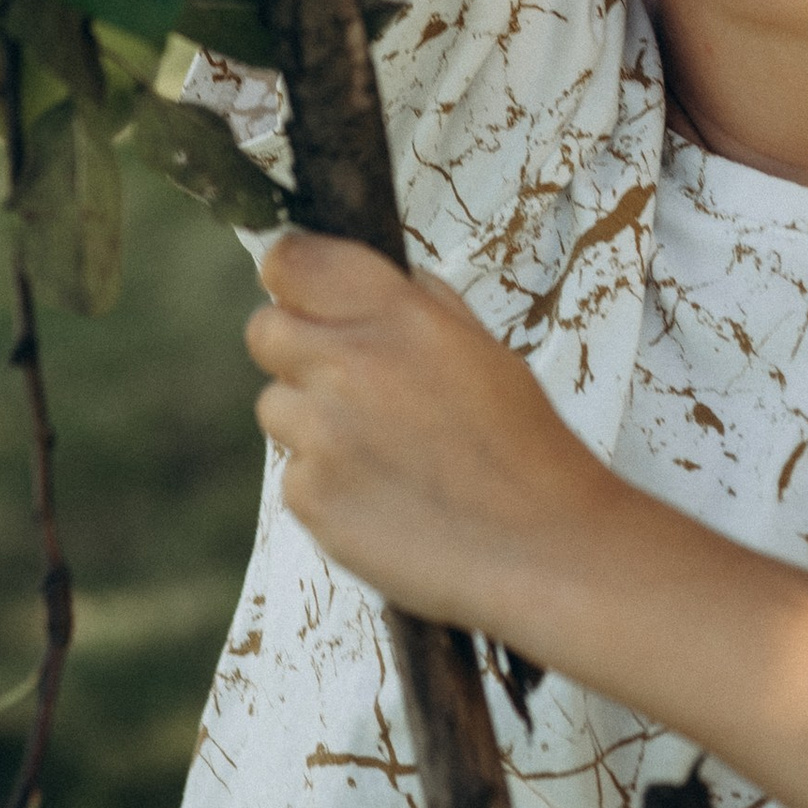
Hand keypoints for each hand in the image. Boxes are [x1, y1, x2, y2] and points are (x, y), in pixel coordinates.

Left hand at [247, 235, 619, 632]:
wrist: (543, 548)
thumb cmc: (525, 447)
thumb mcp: (487, 350)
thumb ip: (424, 306)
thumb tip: (385, 281)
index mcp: (398, 315)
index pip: (291, 260)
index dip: (293, 278)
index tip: (306, 297)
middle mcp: (349, 363)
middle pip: (264, 329)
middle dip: (294, 350)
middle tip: (344, 383)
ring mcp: (322, 432)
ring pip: (275, 406)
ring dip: (310, 422)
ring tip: (380, 452)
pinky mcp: (308, 495)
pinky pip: (292, 474)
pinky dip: (325, 484)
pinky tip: (382, 497)